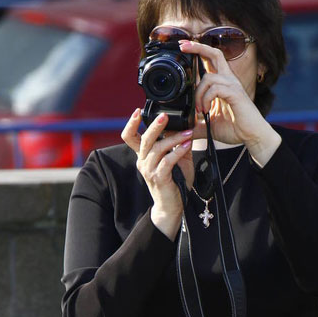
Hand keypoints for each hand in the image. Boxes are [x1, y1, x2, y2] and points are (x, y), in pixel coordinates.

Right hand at [121, 108, 194, 239]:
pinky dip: (178, 152)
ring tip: (187, 133)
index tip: (138, 111)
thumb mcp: (176, 159)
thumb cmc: (174, 182)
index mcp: (143, 155)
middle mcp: (143, 161)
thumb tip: (183, 125)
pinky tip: (187, 146)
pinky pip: (167, 161)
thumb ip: (177, 143)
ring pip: (157, 148)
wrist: (172, 206)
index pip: (130, 137)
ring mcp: (149, 170)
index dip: (131, 124)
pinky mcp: (159, 178)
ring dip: (174, 139)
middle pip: (144, 139)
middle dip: (154, 125)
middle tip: (164, 115)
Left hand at [179, 39, 280, 165]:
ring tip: (200, 110)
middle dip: (198, 47)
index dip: (198, 51)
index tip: (183, 48)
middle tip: (183, 47)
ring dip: (199, 93)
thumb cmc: (235, 129)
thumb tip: (183, 128)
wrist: (252, 137)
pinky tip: (206, 110)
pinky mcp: (235, 94)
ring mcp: (233, 86)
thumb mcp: (210, 126)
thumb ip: (197, 125)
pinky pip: (215, 89)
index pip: (211, 60)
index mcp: (223, 84)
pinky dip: (206, 99)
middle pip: (215, 54)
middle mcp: (229, 81)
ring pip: (209, 77)